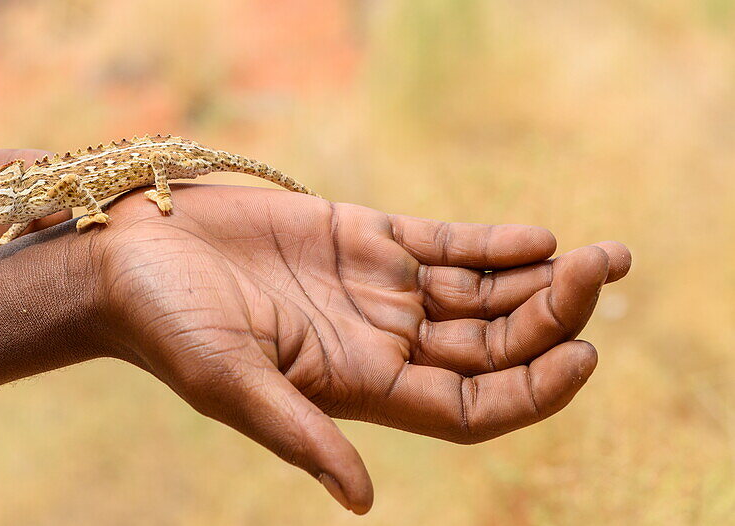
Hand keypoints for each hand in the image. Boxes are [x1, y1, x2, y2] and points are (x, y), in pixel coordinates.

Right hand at [89, 185, 630, 513]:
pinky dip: (493, 242)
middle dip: (554, 317)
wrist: (132, 257)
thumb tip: (363, 502)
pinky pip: (445, 242)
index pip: (471, 406)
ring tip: (602, 258)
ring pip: (481, 291)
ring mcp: (376, 288)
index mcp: (359, 389)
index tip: (583, 355)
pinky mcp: (362, 235)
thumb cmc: (168, 327)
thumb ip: (300, 434)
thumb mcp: (229, 385)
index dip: (534, 390)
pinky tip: (537, 236)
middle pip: (492, 344)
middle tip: (602, 276)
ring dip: (542, 276)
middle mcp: (380, 342)